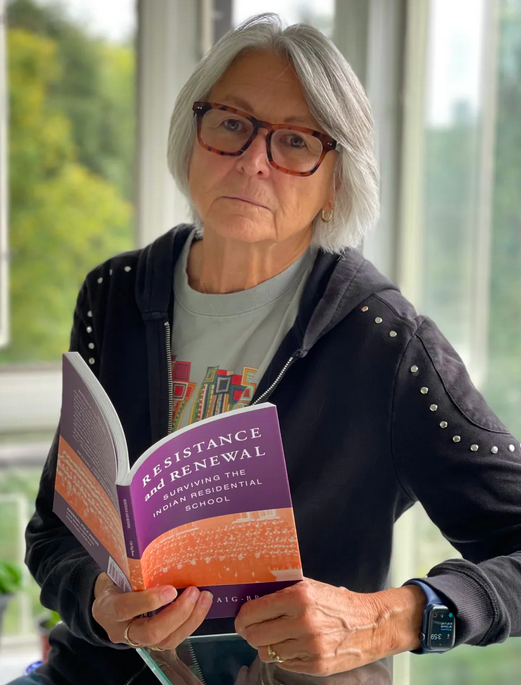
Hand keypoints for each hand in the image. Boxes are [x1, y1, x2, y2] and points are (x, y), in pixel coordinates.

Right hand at [92, 573, 212, 649]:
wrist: (106, 603)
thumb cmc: (113, 581)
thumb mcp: (116, 572)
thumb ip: (132, 567)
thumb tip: (160, 549)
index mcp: (108, 608)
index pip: (126, 609)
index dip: (149, 601)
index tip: (171, 590)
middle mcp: (121, 630)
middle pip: (150, 633)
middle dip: (177, 614)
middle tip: (194, 592)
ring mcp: (137, 640)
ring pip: (166, 641)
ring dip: (190, 620)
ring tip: (204, 598)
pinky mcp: (152, 643)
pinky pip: (173, 639)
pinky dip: (190, 623)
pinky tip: (201, 606)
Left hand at [234, 577, 424, 675]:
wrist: (371, 624)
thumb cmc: (337, 603)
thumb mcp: (311, 587)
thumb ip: (283, 593)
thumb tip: (253, 599)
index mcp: (299, 596)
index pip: (254, 611)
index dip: (243, 616)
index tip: (242, 618)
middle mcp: (303, 621)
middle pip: (255, 635)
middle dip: (250, 632)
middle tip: (252, 629)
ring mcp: (309, 646)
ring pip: (267, 652)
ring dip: (267, 645)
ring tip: (277, 637)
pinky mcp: (315, 665)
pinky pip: (284, 664)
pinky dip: (284, 656)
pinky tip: (294, 645)